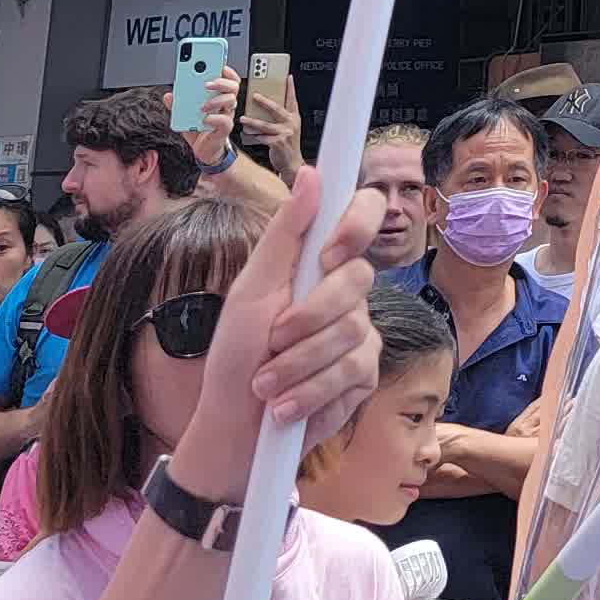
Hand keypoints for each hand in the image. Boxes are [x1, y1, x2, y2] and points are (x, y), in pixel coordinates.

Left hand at [171, 166, 389, 500]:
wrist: (235, 427)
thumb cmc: (235, 355)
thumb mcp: (250, 290)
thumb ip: (285, 234)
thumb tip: (311, 173)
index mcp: (318, 261)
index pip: (365, 213)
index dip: (357, 223)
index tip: (328, 254)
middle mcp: (345, 291)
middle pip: (358, 278)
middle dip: (308, 317)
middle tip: (272, 340)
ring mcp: (360, 332)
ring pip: (353, 330)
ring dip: (299, 363)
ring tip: (268, 384)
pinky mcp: (365, 374)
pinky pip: (354, 371)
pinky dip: (310, 391)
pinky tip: (286, 406)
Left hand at [185, 65, 243, 173]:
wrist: (203, 151)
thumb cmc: (199, 129)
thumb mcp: (184, 115)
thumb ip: (177, 104)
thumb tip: (168, 95)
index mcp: (218, 97)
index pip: (228, 79)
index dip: (227, 71)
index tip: (220, 65)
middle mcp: (225, 105)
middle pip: (233, 87)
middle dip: (221, 82)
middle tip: (206, 83)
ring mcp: (226, 116)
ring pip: (231, 101)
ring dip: (216, 100)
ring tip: (202, 105)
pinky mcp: (223, 130)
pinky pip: (225, 121)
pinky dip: (214, 118)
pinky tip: (204, 119)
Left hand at [238, 60, 304, 180]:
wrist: (292, 163)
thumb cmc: (288, 144)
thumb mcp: (289, 127)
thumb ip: (281, 117)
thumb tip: (267, 105)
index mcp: (294, 117)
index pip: (292, 99)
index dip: (290, 88)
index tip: (287, 77)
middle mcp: (291, 124)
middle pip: (277, 109)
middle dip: (265, 101)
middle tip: (254, 95)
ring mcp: (285, 133)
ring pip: (265, 125)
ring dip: (252, 121)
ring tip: (243, 118)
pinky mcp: (278, 143)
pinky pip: (262, 137)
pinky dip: (253, 135)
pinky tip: (247, 134)